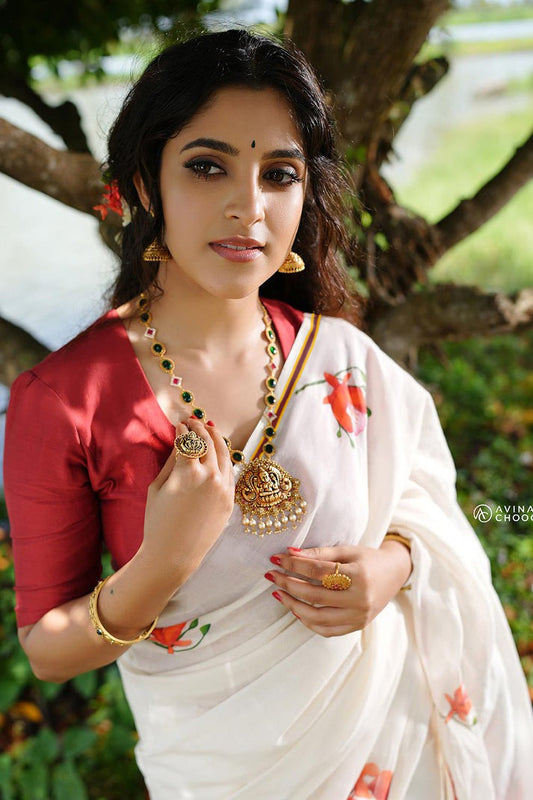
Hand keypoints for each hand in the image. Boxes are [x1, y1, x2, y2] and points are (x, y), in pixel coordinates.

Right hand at [141, 418, 234, 582]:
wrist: (173, 556)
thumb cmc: (158, 522)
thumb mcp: (157, 487)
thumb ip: (172, 461)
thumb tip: (180, 441)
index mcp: (189, 472)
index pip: (189, 440)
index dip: (183, 430)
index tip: (180, 424)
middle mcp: (211, 477)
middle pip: (209, 442)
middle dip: (201, 428)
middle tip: (194, 422)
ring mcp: (224, 489)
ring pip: (225, 454)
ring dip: (216, 439)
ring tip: (209, 429)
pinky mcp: (230, 501)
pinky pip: (231, 472)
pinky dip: (225, 459)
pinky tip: (219, 453)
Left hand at [265, 543, 411, 637]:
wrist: (395, 574)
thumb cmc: (368, 558)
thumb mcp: (347, 550)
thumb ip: (319, 553)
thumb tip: (289, 553)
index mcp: (359, 575)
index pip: (318, 571)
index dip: (294, 564)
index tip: (276, 559)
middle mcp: (360, 598)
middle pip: (315, 595)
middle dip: (288, 584)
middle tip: (272, 576)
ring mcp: (360, 616)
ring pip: (318, 618)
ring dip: (293, 606)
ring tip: (279, 594)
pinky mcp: (358, 626)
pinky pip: (328, 630)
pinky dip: (309, 622)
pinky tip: (296, 610)